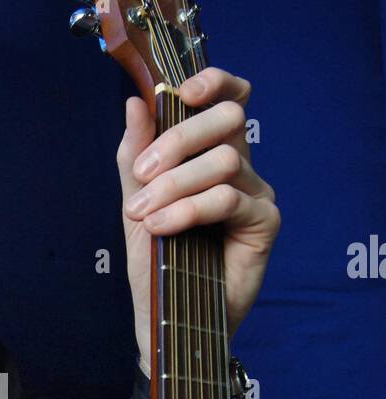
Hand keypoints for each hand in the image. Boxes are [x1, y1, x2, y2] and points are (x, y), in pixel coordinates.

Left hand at [116, 68, 279, 373]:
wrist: (165, 316)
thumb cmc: (156, 260)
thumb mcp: (135, 201)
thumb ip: (135, 155)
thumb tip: (135, 103)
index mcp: (210, 152)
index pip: (227, 98)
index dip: (213, 82)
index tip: (181, 91)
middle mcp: (240, 166)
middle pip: (228, 119)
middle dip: (179, 139)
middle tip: (144, 174)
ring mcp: (256, 193)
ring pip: (225, 160)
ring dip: (176, 184)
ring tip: (145, 214)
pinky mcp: (264, 223)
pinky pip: (229, 199)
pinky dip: (189, 209)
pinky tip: (163, 226)